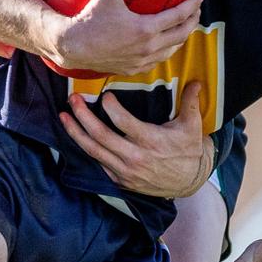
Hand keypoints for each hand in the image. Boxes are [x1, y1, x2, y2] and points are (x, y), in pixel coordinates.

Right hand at [47, 0, 203, 75]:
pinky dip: (165, 51)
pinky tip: (163, 45)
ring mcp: (141, 60)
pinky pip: (157, 61)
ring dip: (181, 37)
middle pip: (181, 35)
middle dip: (193, 21)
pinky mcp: (132, 69)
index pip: (179, 16)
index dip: (192, 5)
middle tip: (196, 10)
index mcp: (146, 29)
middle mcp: (148, 47)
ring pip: (171, 50)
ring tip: (184, 27)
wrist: (72, 46)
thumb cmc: (90, 18)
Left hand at [59, 80, 212, 197]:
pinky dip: (85, 150)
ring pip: (94, 151)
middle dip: (83, 116)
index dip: (111, 107)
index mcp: (151, 141)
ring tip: (63, 116)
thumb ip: (191, 101)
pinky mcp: (121, 180)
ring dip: (76, 133)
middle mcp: (135, 157)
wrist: (189, 181)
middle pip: (101, 136)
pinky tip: (75, 136)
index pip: (123, 122)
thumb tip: (197, 81)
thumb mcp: (193, 125)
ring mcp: (126, 171)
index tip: (105, 95)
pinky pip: (98, 164)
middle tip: (73, 100)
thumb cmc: (188, 149)